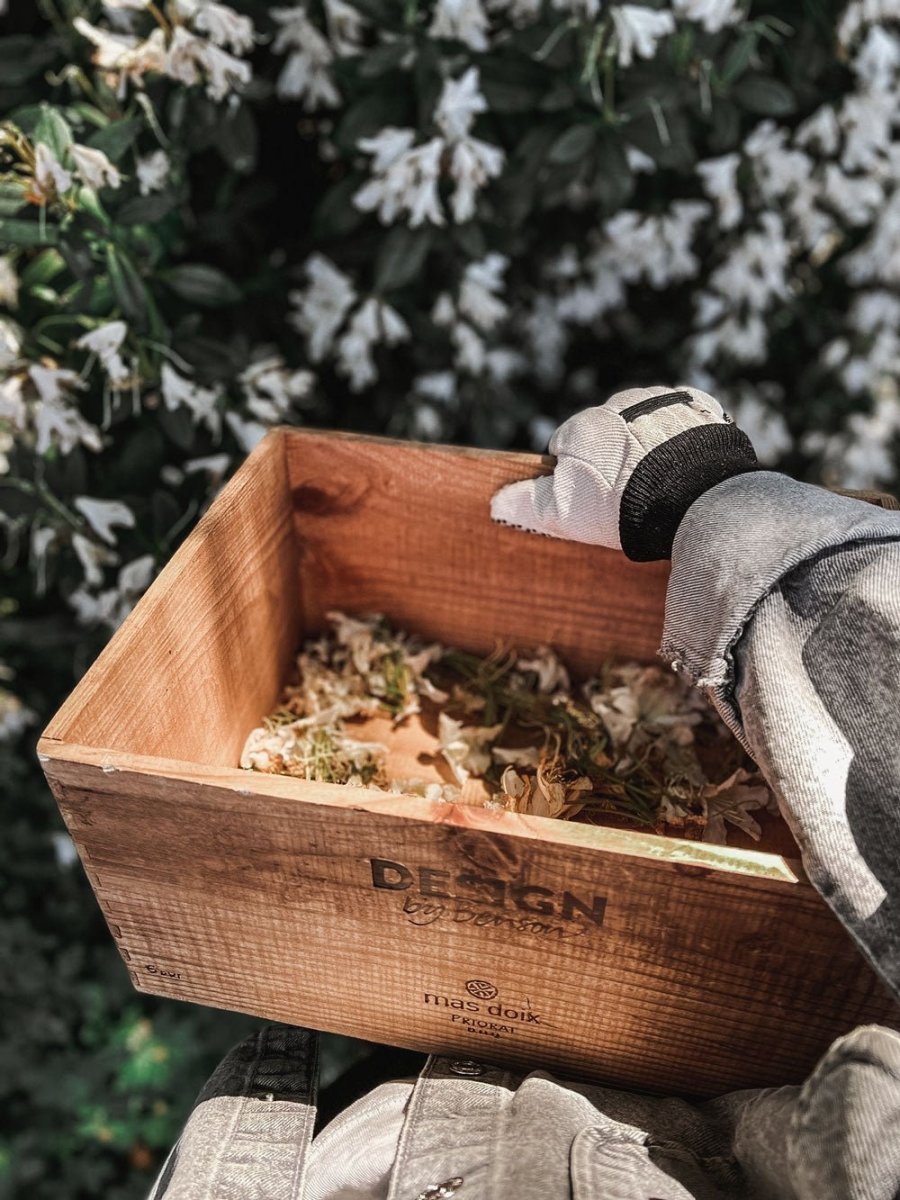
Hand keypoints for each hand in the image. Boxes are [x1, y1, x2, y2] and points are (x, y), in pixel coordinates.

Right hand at [490, 385, 758, 560]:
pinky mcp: (700, 408)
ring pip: (647, 425)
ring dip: (649, 448)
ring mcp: (663, 402)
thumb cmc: (623, 506)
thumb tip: (495, 503)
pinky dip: (684, 442)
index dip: (576, 474)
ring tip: (661, 485)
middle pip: (609, 432)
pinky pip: (686, 422)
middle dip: (614, 458)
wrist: (695, 495)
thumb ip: (528, 506)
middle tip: (628, 497)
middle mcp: (621, 404)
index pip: (567, 444)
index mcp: (585, 425)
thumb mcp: (565, 514)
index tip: (593, 498)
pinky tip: (686, 469)